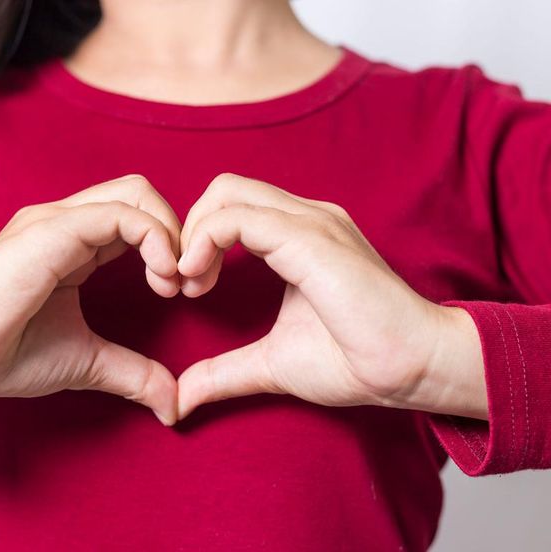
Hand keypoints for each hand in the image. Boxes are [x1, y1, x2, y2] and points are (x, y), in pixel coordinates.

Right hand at [0, 175, 181, 425]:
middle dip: (178, 231)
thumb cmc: (5, 352)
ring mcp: (58, 221)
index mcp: (75, 243)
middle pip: (141, 194)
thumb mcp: (86, 361)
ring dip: (170, 233)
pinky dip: (153, 237)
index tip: (181, 292)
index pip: (138, 218)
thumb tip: (172, 404)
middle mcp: (69, 223)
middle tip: (185, 282)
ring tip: (172, 282)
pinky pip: (118, 214)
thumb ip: (132, 373)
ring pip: (135, 194)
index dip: (171, 246)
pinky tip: (161, 277)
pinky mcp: (51, 231)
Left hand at [176, 173, 487, 420]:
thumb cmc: (355, 360)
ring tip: (192, 284)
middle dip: (189, 230)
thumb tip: (181, 398)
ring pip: (227, 194)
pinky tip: (201, 280)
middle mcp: (304, 218)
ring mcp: (311, 222)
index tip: (189, 289)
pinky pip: (239, 218)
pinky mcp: (311, 238)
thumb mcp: (270, 363)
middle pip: (224, 189)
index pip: (230, 208)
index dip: (197, 241)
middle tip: (184, 282)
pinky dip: (206, 241)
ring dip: (193, 235)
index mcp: (297, 236)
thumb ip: (223, 372)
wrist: (412, 368)